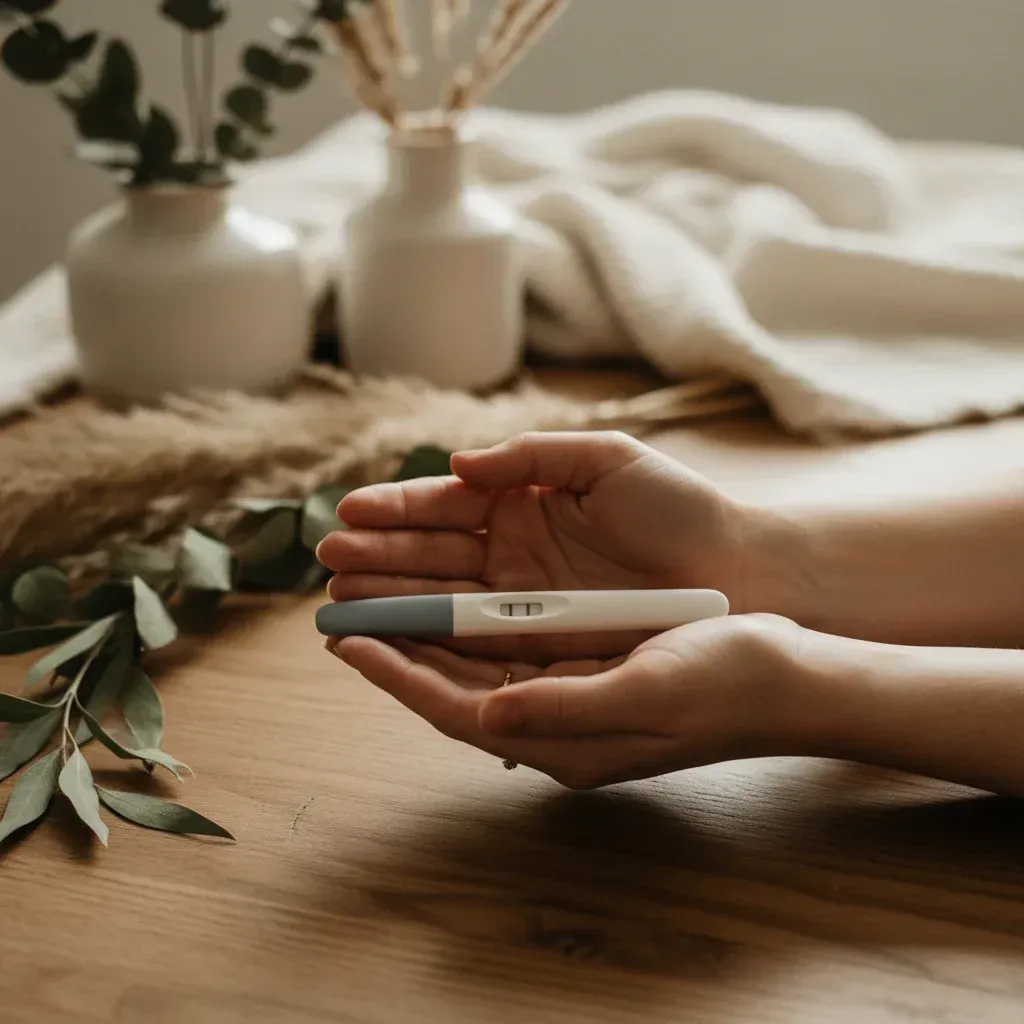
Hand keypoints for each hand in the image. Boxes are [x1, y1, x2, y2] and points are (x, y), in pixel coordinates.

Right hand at [317, 431, 780, 659]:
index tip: (348, 514)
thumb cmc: (678, 508)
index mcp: (523, 502)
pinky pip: (475, 640)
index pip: (445, 505)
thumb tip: (459, 463)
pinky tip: (390, 637)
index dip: (396, 510)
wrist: (736, 570)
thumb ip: (531, 455)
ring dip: (392, 600)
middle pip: (431, 556)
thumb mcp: (606, 460)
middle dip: (378, 559)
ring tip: (342, 602)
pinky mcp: (540, 641)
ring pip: (443, 600)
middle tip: (328, 563)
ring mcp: (523, 598)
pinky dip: (431, 640)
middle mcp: (513, 553)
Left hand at [328, 614, 810, 790]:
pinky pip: (509, 646)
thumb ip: (564, 709)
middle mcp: (554, 722)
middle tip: (343, 608)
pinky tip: (454, 591)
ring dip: (427, 630)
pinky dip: (472, 620)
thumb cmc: (726, 685)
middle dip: (398, 647)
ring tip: (380, 595)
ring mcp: (568, 696)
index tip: (347, 641)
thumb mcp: (647, 694)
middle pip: (454, 686)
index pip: (457, 711)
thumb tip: (487, 716)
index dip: (399, 675)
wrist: (786, 678)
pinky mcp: (584, 668)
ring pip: (476, 663)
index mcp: (563, 741)